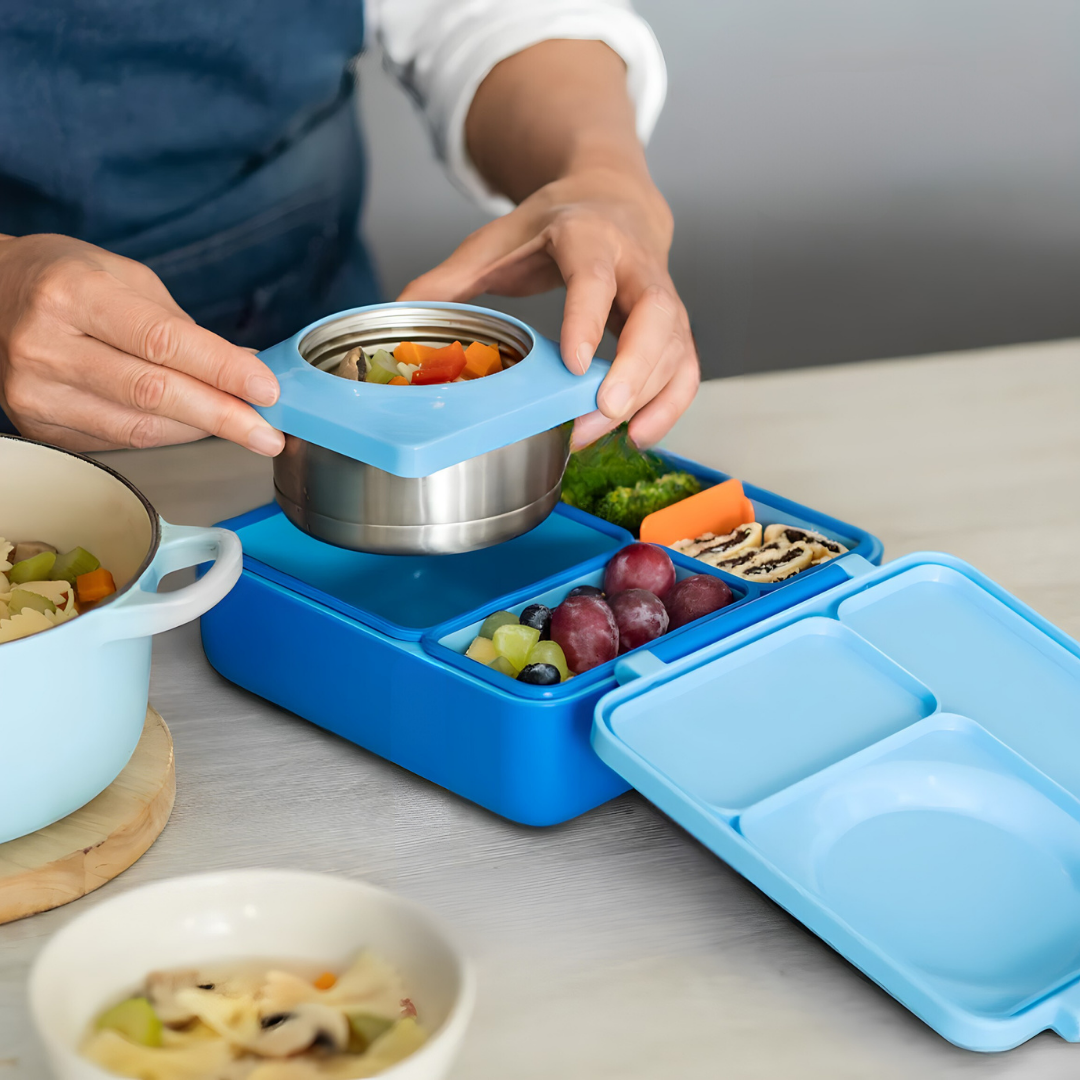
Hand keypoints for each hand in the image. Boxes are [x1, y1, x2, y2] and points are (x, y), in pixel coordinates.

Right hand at [0, 233, 284, 454]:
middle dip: (223, 417)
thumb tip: (248, 369)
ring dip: (201, 431)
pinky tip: (193, 426)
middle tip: (269, 432)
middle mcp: (46, 346)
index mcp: (72, 294)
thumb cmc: (65, 280)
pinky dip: (167, 435)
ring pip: (140, 428)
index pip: (162, 342)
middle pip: (153, 394)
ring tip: (244, 428)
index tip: (268, 390)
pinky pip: (121, 441)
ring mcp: (37, 392)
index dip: (222, 370)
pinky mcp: (40, 426)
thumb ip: (185, 329)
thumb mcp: (126, 279)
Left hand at [398, 39, 698, 450]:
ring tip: (610, 435)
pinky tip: (639, 435)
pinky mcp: (675, 324)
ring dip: (650, 397)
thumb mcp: (497, 240)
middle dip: (636, 369)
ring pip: (677, 347)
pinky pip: (687, 367)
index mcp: (588, 236)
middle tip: (605, 412)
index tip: (574, 365)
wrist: (613, 200)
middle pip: (657, 315)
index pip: (595, 276)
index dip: (587, 318)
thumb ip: (451, 278)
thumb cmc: (553, 226)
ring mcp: (664, 295)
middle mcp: (636, 264)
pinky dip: (671, 405)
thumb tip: (399, 312)